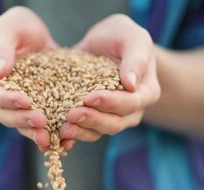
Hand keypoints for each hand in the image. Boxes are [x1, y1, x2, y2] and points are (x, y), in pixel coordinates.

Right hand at [0, 7, 57, 149]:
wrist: (28, 38)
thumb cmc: (15, 29)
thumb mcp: (8, 27)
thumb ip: (2, 46)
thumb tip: (2, 71)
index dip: (7, 99)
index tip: (25, 100)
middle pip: (6, 115)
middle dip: (23, 121)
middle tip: (41, 123)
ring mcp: (16, 107)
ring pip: (22, 126)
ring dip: (35, 134)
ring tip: (50, 140)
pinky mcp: (35, 111)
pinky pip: (40, 127)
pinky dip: (52, 135)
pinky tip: (65, 142)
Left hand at [59, 15, 160, 147]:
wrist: (103, 43)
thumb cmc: (121, 37)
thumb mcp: (133, 37)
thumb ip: (136, 58)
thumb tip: (131, 84)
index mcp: (145, 93)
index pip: (130, 103)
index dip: (110, 103)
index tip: (90, 97)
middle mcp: (130, 112)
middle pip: (114, 123)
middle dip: (92, 120)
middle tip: (72, 114)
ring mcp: (110, 118)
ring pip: (97, 132)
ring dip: (80, 132)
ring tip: (63, 128)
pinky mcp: (90, 120)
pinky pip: (82, 133)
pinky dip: (70, 137)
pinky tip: (58, 138)